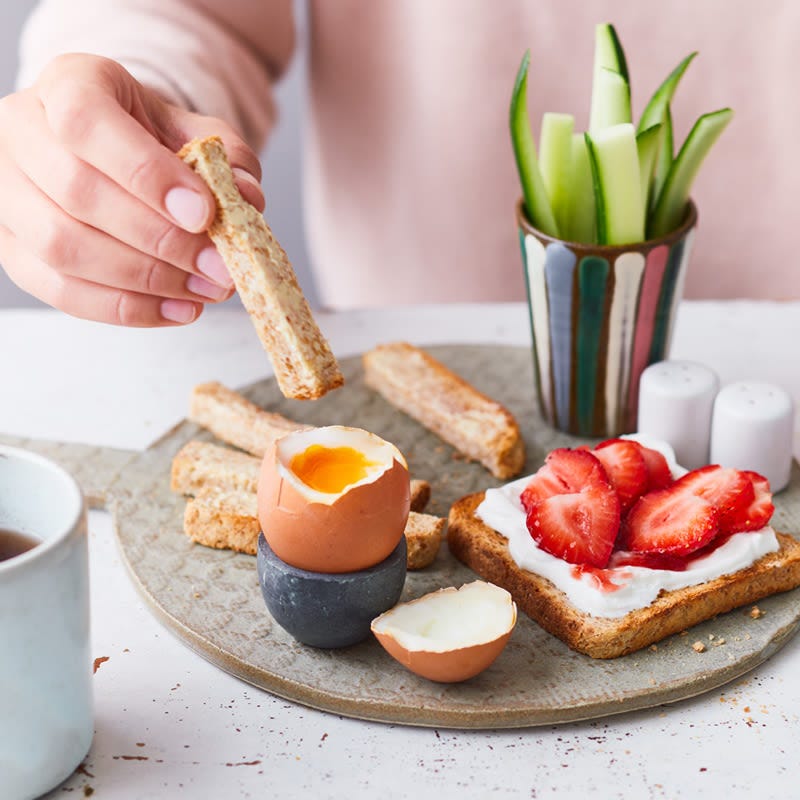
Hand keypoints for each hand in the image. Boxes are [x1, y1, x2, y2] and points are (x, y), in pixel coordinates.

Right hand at [0, 53, 264, 325]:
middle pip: (76, 193)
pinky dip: (127, 309)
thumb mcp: (200, 134)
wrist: (119, 155)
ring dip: (145, 280)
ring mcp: (8, 193)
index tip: (203, 213)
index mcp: (68, 84)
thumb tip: (247, 199)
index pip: (87, 122)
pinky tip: (177, 310)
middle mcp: (22, 132)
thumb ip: (228, 160)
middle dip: (160, 241)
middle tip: (219, 268)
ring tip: (205, 291)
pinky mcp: (13, 248)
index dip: (147, 174)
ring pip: (63, 248)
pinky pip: (62, 291)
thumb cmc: (156, 141)